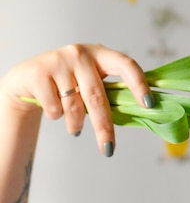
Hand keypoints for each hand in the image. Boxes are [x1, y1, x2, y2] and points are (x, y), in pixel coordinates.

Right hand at [0, 44, 152, 156]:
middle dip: (104, 127)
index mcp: (101, 54)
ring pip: (74, 105)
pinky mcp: (39, 72)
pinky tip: (54, 112)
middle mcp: (81, 53)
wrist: (26, 78)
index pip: (126, 65)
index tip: (149, 105)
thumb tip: (142, 113)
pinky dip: (56, 116)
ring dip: (76, 124)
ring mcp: (59, 60)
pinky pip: (55, 107)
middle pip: (97, 97)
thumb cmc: (68, 83)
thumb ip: (110, 91)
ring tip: (75, 129)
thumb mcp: (90, 81)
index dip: (139, 84)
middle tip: (109, 149)